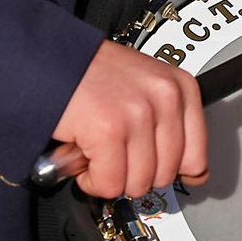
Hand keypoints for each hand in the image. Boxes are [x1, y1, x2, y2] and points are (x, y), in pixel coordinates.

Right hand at [47, 41, 208, 198]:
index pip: (196, 158)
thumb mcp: (144, 89)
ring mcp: (138, 114)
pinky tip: (83, 155)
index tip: (149, 164)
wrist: (46, 57)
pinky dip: (91, 179)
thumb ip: (170, 127)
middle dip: (133, 172)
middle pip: (165, 176)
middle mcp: (165, 98)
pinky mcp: (109, 130)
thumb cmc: (89, 73)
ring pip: (137, 183)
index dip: (167, 170)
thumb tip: (195, 174)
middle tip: (112, 150)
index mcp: (180, 87)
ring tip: (96, 148)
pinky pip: (109, 183)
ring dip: (110, 175)